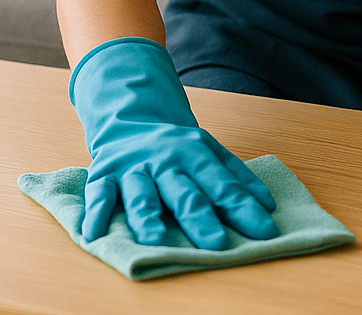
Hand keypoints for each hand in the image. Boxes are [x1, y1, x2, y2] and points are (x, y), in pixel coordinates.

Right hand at [69, 37, 277, 248]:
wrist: (131, 119)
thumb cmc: (177, 148)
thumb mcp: (210, 152)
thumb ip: (237, 177)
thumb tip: (268, 205)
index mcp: (196, 153)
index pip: (223, 185)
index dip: (243, 208)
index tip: (264, 231)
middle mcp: (165, 160)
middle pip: (185, 193)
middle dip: (200, 218)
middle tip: (216, 243)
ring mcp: (134, 168)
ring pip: (142, 194)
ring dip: (149, 217)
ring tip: (156, 240)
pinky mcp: (104, 174)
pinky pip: (99, 194)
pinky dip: (95, 213)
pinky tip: (93, 233)